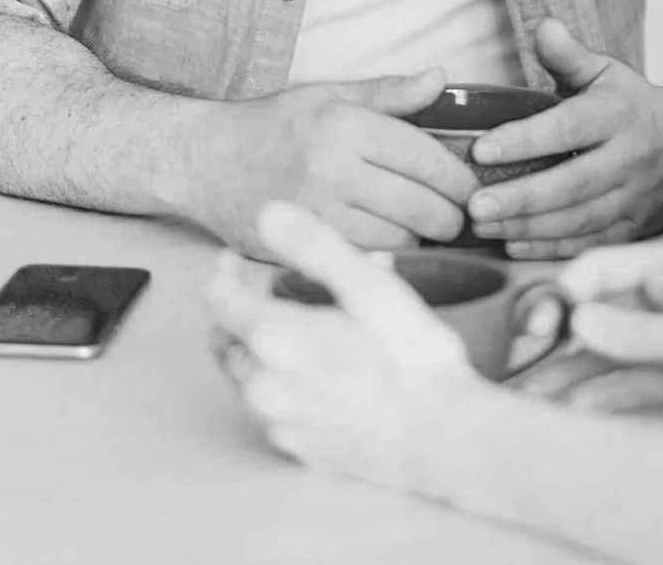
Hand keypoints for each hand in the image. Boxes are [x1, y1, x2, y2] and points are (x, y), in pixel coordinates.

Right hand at [189, 71, 478, 257]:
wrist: (203, 162)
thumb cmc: (269, 126)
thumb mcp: (328, 95)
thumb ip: (388, 93)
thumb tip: (440, 78)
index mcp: (345, 127)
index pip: (426, 158)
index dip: (459, 179)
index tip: (471, 188)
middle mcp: (332, 170)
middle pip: (421, 207)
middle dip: (451, 216)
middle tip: (459, 216)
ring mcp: (316, 214)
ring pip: (399, 240)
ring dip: (421, 239)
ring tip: (425, 229)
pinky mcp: (302, 247)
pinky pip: (365, 260)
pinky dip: (388, 256)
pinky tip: (392, 245)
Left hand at [205, 201, 495, 496]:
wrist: (444, 436)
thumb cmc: (413, 359)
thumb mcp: (371, 288)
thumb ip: (315, 247)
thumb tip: (269, 214)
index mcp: (275, 339)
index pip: (218, 300)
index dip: (223, 274)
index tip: (234, 260)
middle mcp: (265, 385)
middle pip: (225, 341)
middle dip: (235, 313)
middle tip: (259, 294)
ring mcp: (281, 422)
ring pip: (245, 379)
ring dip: (254, 350)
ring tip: (290, 330)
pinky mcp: (300, 447)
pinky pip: (271, 411)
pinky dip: (278, 386)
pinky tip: (312, 376)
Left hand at [468, 20, 662, 260]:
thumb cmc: (636, 105)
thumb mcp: (608, 72)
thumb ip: (570, 55)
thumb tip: (542, 27)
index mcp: (617, 115)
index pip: (566, 129)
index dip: (523, 140)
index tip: (481, 147)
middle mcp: (629, 158)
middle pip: (572, 184)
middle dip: (521, 198)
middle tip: (474, 204)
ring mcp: (634, 198)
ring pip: (579, 220)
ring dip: (528, 228)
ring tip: (482, 226)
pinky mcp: (635, 227)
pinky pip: (591, 243)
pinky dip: (551, 249)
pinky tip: (512, 246)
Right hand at [514, 236, 662, 418]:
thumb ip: (640, 333)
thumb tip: (575, 320)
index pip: (598, 269)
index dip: (558, 294)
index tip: (532, 327)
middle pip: (593, 311)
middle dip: (551, 335)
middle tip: (515, 363)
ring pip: (605, 350)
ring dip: (567, 370)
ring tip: (525, 392)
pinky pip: (629, 381)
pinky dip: (599, 393)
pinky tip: (568, 406)